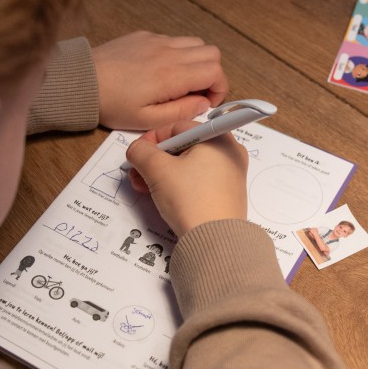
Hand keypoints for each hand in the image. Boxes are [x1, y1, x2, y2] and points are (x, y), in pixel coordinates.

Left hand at [92, 31, 228, 129]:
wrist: (81, 82)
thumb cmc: (110, 104)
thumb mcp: (147, 120)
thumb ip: (181, 112)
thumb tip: (203, 104)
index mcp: (173, 75)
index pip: (216, 72)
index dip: (219, 89)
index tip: (207, 102)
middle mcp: (169, 52)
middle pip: (212, 53)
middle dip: (212, 74)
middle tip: (196, 93)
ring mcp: (157, 40)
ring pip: (196, 43)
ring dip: (197, 62)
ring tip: (180, 82)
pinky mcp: (144, 36)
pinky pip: (173, 40)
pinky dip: (177, 54)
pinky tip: (160, 71)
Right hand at [124, 120, 247, 236]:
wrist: (215, 240)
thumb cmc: (190, 199)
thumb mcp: (157, 170)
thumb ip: (141, 152)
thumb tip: (136, 149)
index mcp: (218, 138)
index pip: (177, 128)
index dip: (152, 139)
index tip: (137, 154)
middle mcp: (229, 152)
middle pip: (183, 147)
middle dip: (155, 160)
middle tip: (137, 173)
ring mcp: (231, 174)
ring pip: (189, 166)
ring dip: (163, 174)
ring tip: (144, 187)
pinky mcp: (227, 194)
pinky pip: (199, 180)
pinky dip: (179, 184)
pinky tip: (162, 195)